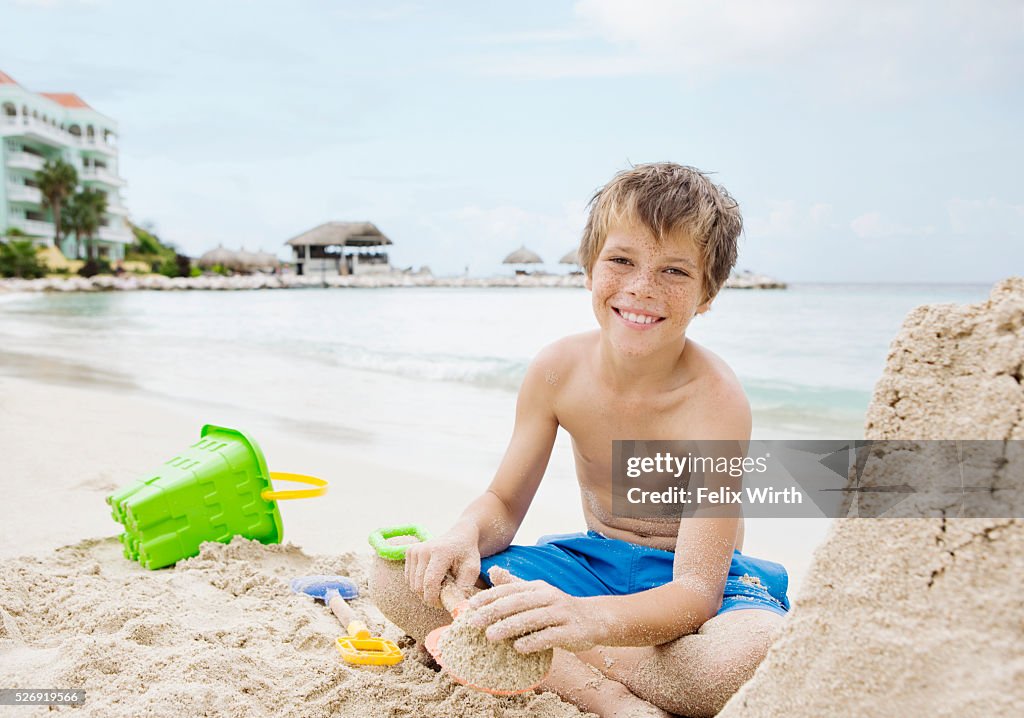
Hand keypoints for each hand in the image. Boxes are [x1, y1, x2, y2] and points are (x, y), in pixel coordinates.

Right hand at [404, 525, 480, 608]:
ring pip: (412, 584)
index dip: (434, 599)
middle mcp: (423, 550)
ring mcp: (414, 550)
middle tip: (443, 595)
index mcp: (440, 552)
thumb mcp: (472, 569)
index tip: (443, 604)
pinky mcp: (409, 552)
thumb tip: (456, 605)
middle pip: (418, 586)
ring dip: (425, 590)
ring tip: (440, 583)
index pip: (430, 583)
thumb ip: (464, 587)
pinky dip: (420, 583)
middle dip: (430, 597)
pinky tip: (432, 577)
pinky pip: (409, 578)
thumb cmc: (467, 554)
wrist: (460, 535)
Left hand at [465, 566, 607, 653]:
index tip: (470, 606)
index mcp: (538, 587)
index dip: (490, 596)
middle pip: (519, 603)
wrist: (594, 618)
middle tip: (473, 622)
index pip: (510, 590)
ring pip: (533, 619)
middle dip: (494, 611)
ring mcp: (561, 614)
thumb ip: (515, 585)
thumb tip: (492, 570)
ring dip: (510, 627)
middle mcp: (549, 597)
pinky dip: (533, 641)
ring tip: (490, 636)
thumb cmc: (558, 608)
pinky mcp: (571, 632)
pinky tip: (518, 648)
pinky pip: (550, 636)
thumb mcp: (537, 593)